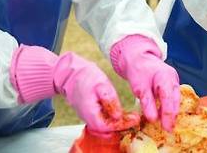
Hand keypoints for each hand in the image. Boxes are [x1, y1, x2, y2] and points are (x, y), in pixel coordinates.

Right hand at [10, 45, 135, 133]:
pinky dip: (110, 121)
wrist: (72, 74)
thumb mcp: (102, 84)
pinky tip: (121, 114)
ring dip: (116, 125)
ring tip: (129, 117)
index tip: (133, 120)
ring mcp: (86, 116)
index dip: (120, 126)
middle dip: (120, 127)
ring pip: (102, 128)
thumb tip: (118, 115)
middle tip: (133, 119)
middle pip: (104, 131)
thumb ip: (109, 100)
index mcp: (89, 111)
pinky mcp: (89, 113)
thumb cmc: (86, 77)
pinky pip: (100, 122)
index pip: (105, 127)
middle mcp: (86, 117)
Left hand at [110, 35, 179, 131]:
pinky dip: (170, 106)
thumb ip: (147, 102)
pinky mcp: (173, 83)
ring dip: (172, 111)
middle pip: (176, 100)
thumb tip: (153, 119)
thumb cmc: (138, 70)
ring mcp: (175, 80)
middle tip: (168, 129)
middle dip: (172, 115)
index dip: (168, 115)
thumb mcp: (139, 86)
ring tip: (167, 124)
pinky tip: (166, 114)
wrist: (140, 58)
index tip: (166, 127)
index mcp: (165, 77)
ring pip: (176, 99)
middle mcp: (174, 79)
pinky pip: (174, 96)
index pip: (169, 99)